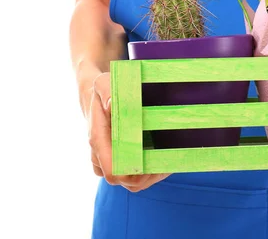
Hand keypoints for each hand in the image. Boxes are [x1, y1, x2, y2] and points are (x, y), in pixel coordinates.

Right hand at [87, 72, 169, 191]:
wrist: (99, 95)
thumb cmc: (103, 90)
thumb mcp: (104, 84)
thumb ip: (108, 93)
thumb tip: (114, 106)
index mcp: (98, 140)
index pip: (112, 169)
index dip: (132, 171)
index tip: (151, 162)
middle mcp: (103, 155)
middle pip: (125, 180)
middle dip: (146, 176)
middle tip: (166, 162)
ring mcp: (112, 160)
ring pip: (132, 182)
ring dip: (151, 176)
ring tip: (168, 162)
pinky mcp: (121, 159)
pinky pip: (136, 177)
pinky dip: (151, 172)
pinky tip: (165, 159)